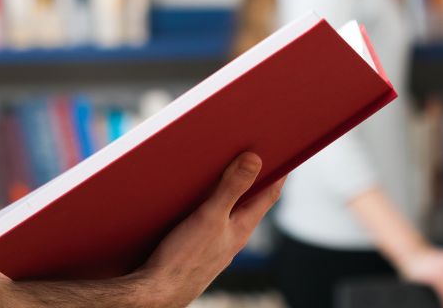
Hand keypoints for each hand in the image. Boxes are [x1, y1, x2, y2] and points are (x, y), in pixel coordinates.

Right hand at [134, 153, 283, 307]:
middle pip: (250, 200)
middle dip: (253, 175)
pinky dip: (209, 202)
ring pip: (228, 209)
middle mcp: (232, 235)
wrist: (156, 292)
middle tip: (253, 151)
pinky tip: (195, 197)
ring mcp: (215, 242)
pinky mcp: (197, 247)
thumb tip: (254, 160)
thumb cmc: (183, 261)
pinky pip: (210, 218)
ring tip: (224, 167)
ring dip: (229, 188)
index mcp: (242, 228)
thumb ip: (231, 188)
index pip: (269, 194)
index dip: (280, 171)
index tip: (285, 150)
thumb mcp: (210, 218)